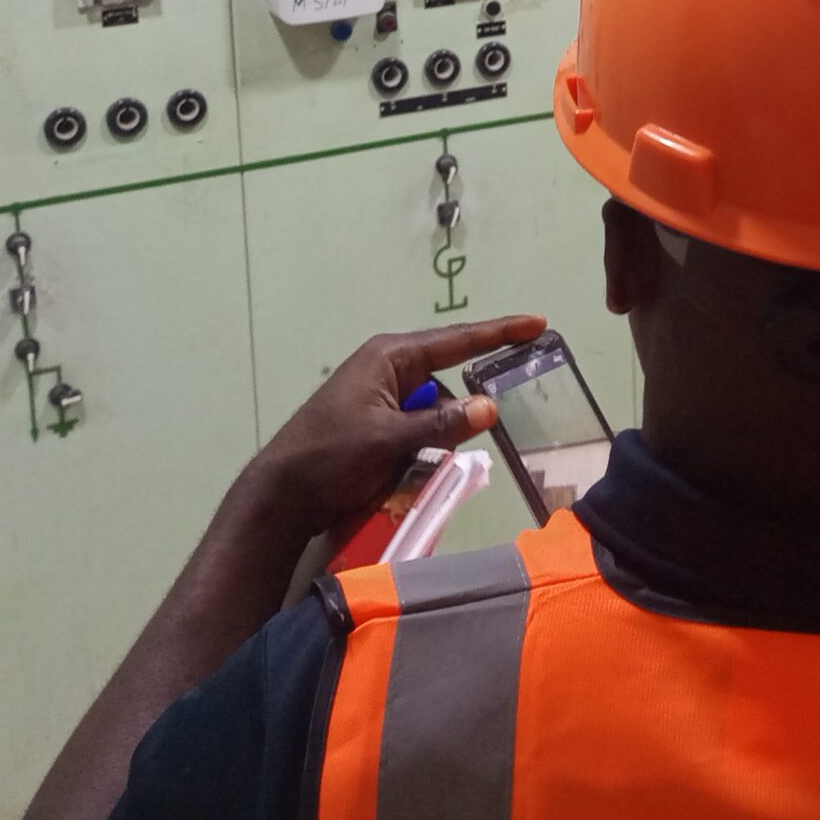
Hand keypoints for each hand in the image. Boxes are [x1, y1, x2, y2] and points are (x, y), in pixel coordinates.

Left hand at [241, 313, 547, 539]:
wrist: (282, 496)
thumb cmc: (330, 457)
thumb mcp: (389, 440)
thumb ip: (442, 424)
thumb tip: (490, 406)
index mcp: (390, 358)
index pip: (457, 340)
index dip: (500, 333)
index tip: (537, 324)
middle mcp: (388, 370)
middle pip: (447, 383)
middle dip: (459, 411)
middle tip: (469, 433)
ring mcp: (381, 399)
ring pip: (435, 414)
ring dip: (438, 440)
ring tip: (415, 469)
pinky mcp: (376, 426)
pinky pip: (417, 432)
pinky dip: (423, 451)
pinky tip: (411, 475)